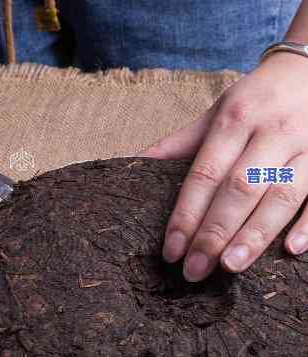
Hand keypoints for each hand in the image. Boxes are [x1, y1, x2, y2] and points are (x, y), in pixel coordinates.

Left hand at [141, 52, 307, 280]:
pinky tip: (292, 250)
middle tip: (194, 269)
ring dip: (255, 234)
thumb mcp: (215, 112)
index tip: (170, 249)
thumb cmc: (255, 99)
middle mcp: (271, 132)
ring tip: (230, 266)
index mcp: (234, 120)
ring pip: (281, 195)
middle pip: (240, 188)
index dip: (186, 214)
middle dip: (214, 232)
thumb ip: (179, 143)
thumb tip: (134, 162)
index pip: (204, 174)